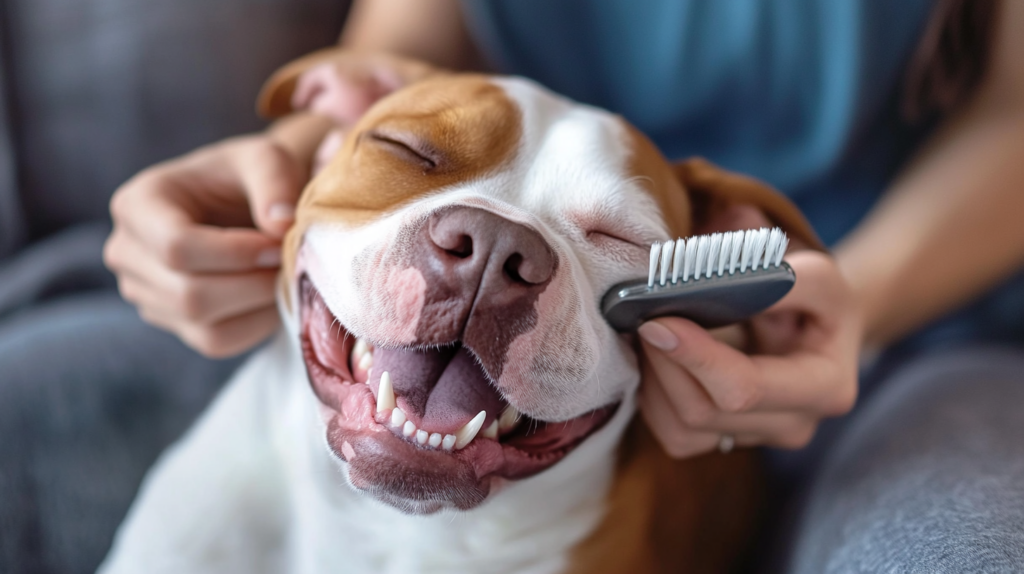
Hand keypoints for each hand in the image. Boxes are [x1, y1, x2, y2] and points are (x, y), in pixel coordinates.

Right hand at [104, 135, 302, 357]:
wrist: (243, 199)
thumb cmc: (248, 175)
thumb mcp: (265, 157)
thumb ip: (274, 181)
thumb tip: (281, 227)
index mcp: (137, 205)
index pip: (176, 247)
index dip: (236, 254)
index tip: (280, 244)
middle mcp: (127, 253)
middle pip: (188, 295)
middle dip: (252, 284)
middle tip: (290, 263)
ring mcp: (143, 293)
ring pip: (203, 325)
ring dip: (258, 306)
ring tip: (284, 275)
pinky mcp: (171, 321)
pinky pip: (217, 342)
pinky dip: (256, 325)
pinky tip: (273, 296)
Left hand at [636, 250, 860, 457]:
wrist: (817, 327)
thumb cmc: (815, 299)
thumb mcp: (818, 277)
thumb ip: (779, 279)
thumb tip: (720, 283)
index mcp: (825, 388)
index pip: (746, 387)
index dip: (696, 357)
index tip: (660, 322)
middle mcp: (793, 426)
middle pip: (705, 413)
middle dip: (665, 364)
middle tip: (644, 320)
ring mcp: (756, 440)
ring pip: (682, 430)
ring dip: (653, 382)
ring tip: (647, 337)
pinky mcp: (726, 442)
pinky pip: (673, 436)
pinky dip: (653, 399)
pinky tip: (656, 363)